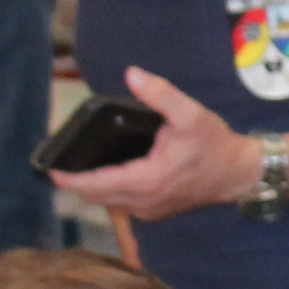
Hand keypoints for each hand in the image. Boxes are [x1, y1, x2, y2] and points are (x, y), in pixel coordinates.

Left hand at [49, 69, 262, 222]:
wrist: (238, 173)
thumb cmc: (213, 143)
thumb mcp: (189, 114)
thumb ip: (160, 94)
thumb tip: (131, 74)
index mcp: (147, 179)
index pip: (97, 184)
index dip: (71, 179)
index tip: (51, 170)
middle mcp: (143, 202)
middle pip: (96, 197)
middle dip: (76, 184)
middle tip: (59, 165)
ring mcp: (149, 212)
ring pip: (108, 204)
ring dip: (91, 190)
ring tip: (77, 170)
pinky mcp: (155, 213)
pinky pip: (121, 207)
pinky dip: (108, 195)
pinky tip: (105, 179)